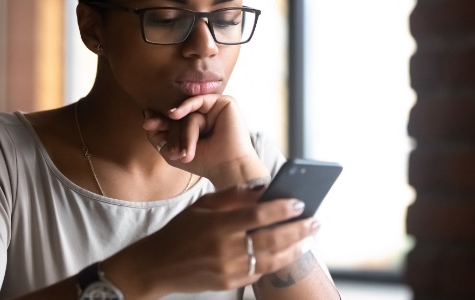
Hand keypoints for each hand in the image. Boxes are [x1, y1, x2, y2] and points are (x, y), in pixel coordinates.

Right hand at [101, 185, 319, 298]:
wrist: (158, 265)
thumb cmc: (181, 230)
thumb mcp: (203, 206)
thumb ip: (233, 198)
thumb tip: (263, 190)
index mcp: (218, 225)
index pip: (258, 215)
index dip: (282, 209)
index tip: (301, 203)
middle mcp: (225, 249)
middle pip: (272, 238)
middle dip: (298, 230)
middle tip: (316, 221)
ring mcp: (229, 269)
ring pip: (271, 259)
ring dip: (294, 248)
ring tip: (308, 239)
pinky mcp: (229, 283)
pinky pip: (259, 271)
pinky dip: (276, 261)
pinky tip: (287, 252)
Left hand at [143, 94, 267, 185]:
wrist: (227, 167)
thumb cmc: (203, 162)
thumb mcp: (171, 151)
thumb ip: (157, 134)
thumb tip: (146, 113)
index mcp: (195, 126)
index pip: (174, 119)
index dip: (159, 121)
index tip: (147, 124)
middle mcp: (205, 115)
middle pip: (179, 115)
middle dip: (170, 131)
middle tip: (167, 147)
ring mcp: (215, 109)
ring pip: (189, 112)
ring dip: (183, 133)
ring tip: (183, 153)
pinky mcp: (225, 103)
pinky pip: (199, 100)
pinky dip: (185, 106)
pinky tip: (174, 114)